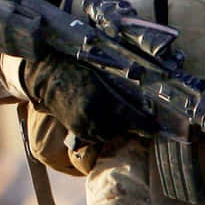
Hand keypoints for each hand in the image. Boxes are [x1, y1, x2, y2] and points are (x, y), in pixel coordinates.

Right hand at [23, 51, 154, 144]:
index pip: (132, 117)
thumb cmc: (75, 67)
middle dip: (128, 123)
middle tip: (133, 116)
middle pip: (121, 128)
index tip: (156, 128)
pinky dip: (100, 130)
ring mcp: (83, 124)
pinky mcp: (75, 129)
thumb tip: (142, 101)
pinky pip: (94, 136)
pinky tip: (98, 119)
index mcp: (102, 98)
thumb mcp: (101, 74)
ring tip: (112, 115)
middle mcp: (93, 114)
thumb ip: (120, 89)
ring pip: (108, 134)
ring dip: (114, 127)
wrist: (47, 75)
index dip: (147, 124)